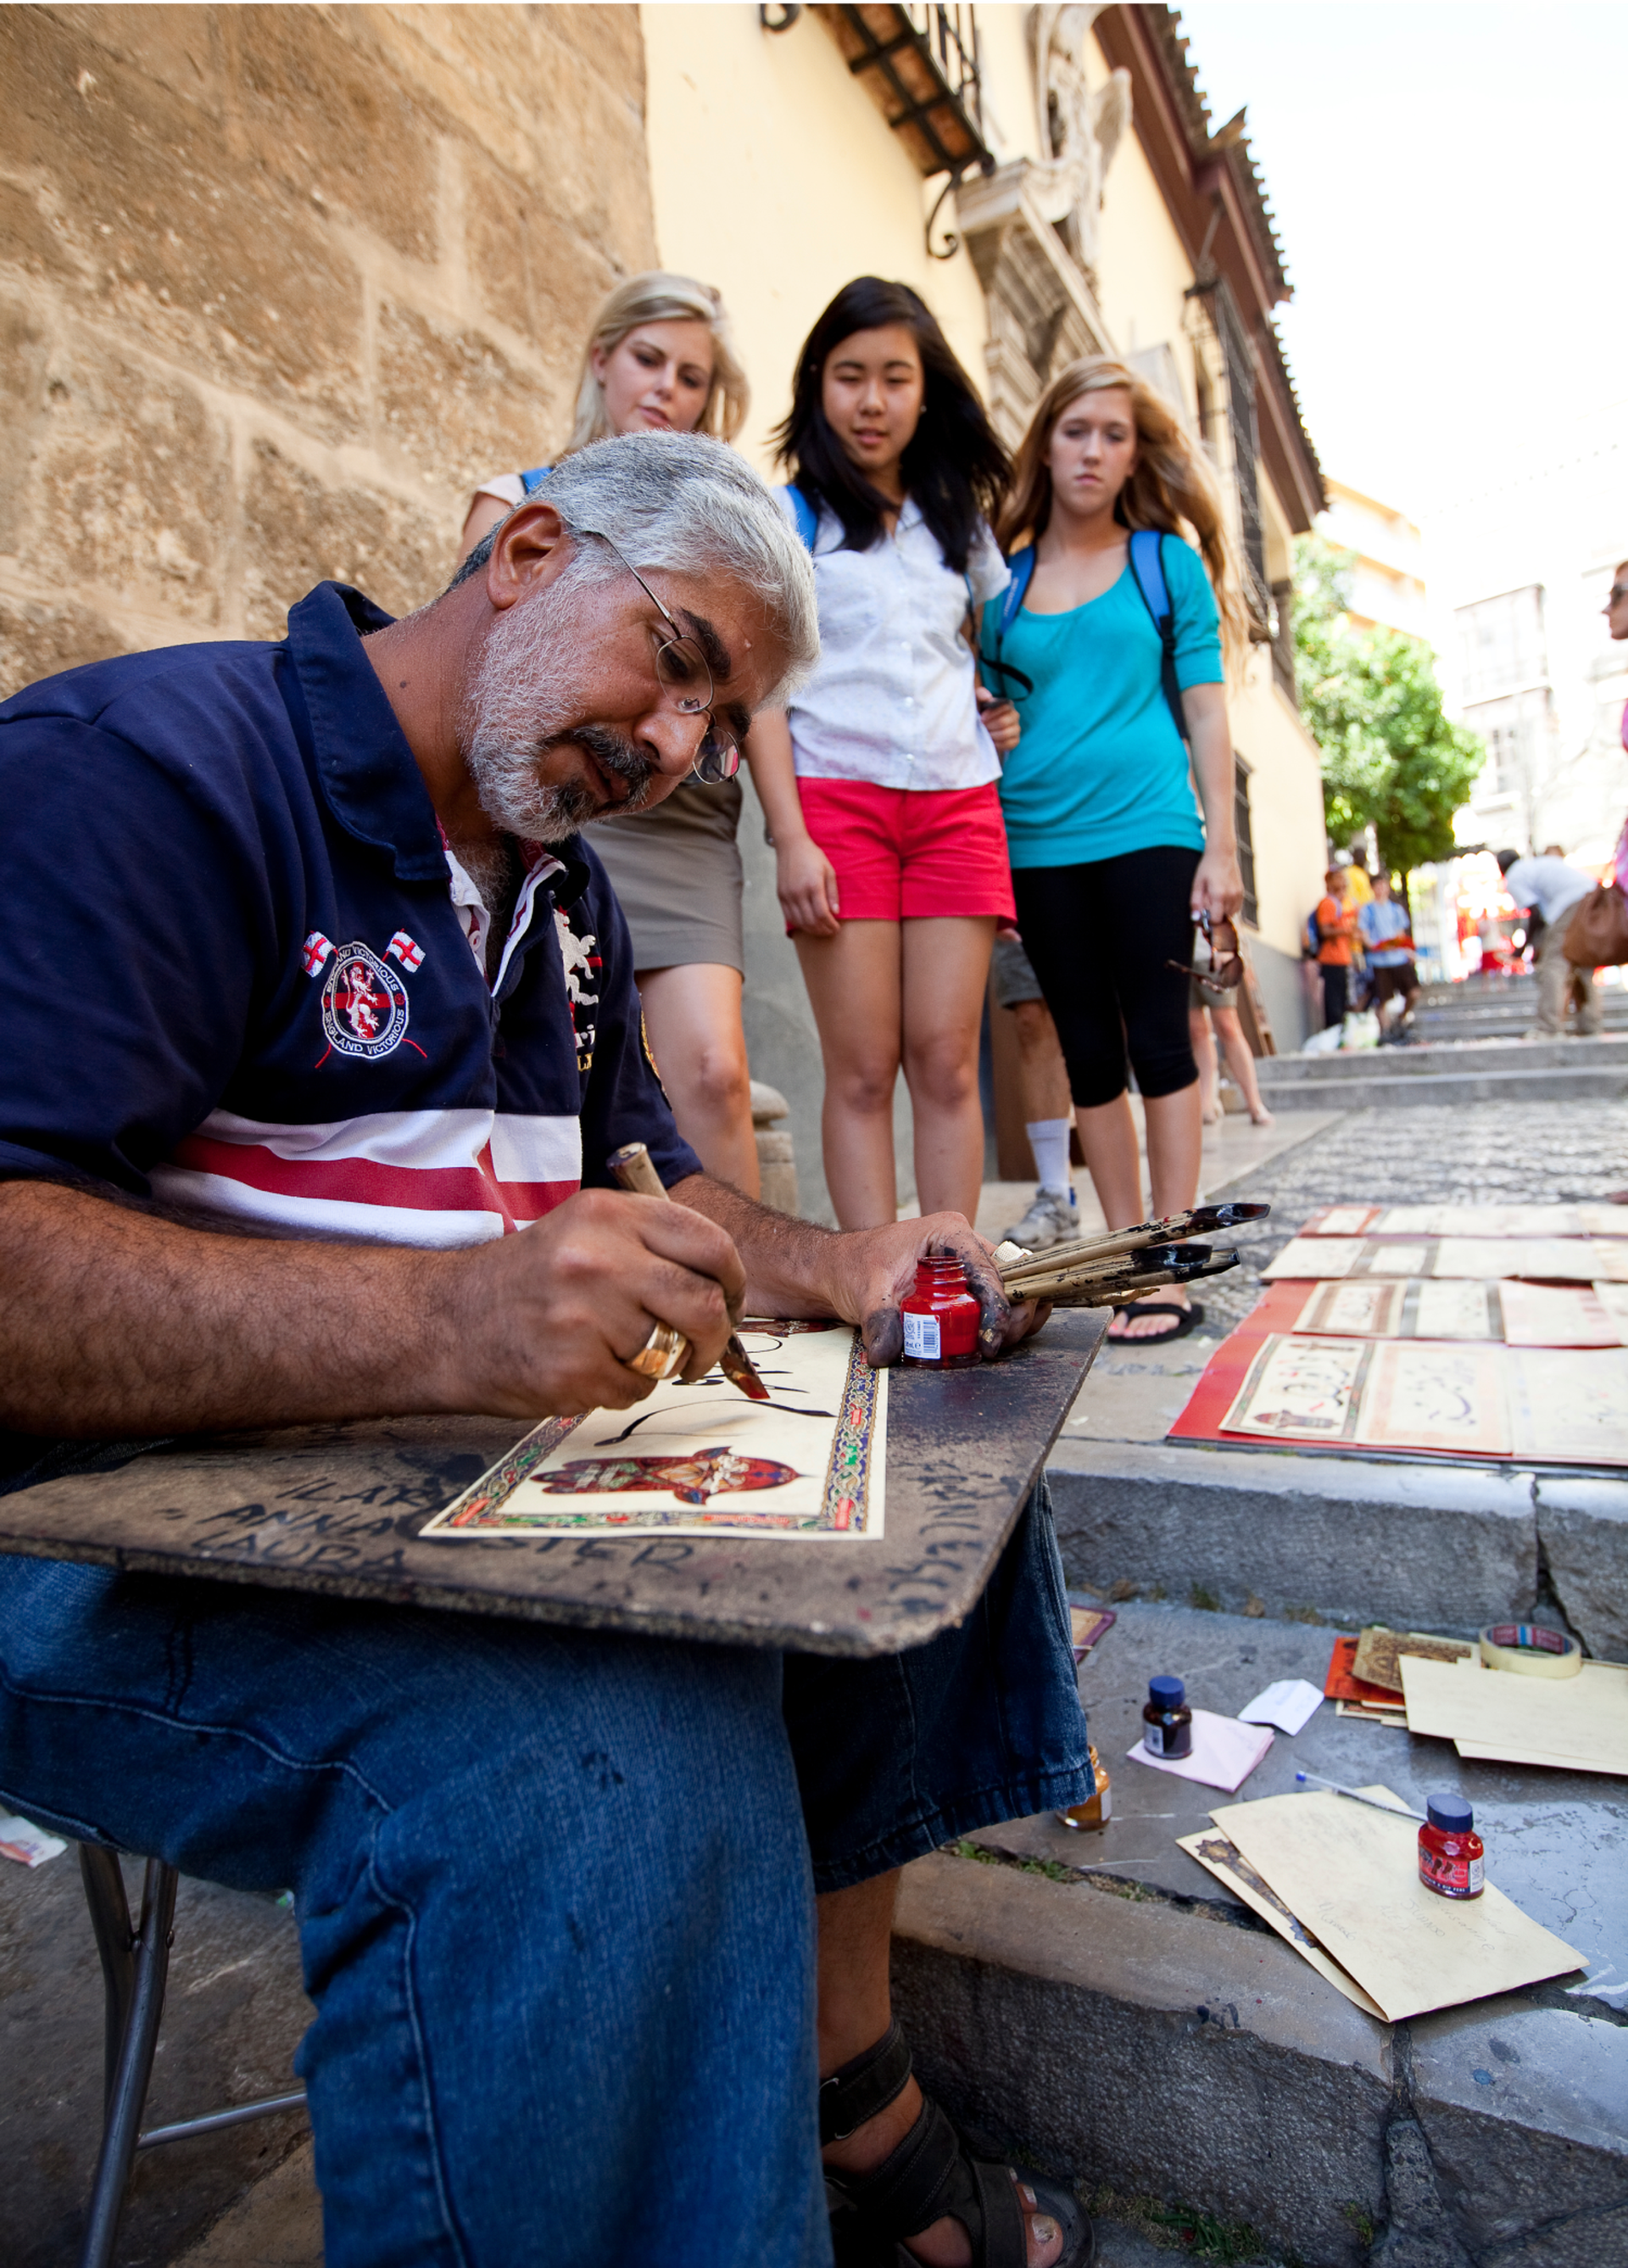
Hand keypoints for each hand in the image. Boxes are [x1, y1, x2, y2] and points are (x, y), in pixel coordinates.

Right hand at [442, 1187, 745, 1416]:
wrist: (447, 1321)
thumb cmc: (530, 1280)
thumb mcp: (584, 1230)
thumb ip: (650, 1244)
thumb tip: (726, 1287)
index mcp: (610, 1215)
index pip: (712, 1245)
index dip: (734, 1282)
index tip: (730, 1301)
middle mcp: (599, 1259)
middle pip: (705, 1305)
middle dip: (716, 1338)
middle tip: (703, 1350)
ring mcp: (584, 1317)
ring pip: (672, 1353)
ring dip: (661, 1365)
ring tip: (624, 1354)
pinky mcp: (572, 1370)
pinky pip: (634, 1389)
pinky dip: (621, 1388)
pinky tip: (586, 1369)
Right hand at [776, 831, 840, 936]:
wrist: (791, 846)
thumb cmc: (813, 856)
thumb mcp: (829, 871)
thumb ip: (832, 892)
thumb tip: (835, 912)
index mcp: (813, 885)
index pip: (822, 913)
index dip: (830, 925)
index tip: (836, 928)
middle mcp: (798, 892)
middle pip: (811, 921)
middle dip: (822, 930)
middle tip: (830, 932)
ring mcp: (788, 895)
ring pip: (799, 921)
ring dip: (811, 930)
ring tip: (820, 930)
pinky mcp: (780, 896)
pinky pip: (789, 916)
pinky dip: (799, 924)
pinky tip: (807, 924)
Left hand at [822, 1212, 1050, 1365]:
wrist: (840, 1269)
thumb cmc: (853, 1268)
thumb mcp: (866, 1293)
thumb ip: (879, 1319)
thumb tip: (886, 1352)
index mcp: (948, 1233)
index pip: (987, 1271)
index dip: (996, 1309)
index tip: (990, 1342)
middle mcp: (965, 1244)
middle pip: (1008, 1279)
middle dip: (1012, 1315)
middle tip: (998, 1346)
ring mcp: (967, 1263)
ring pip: (1008, 1290)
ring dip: (1011, 1320)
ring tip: (998, 1345)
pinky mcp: (964, 1283)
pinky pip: (994, 1301)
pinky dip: (999, 1321)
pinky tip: (994, 1340)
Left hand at [976, 685, 1020, 756]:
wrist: (981, 730)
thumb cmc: (980, 714)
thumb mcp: (977, 702)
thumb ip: (980, 694)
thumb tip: (987, 697)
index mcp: (1007, 704)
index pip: (1004, 707)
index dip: (991, 714)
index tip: (981, 719)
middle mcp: (1015, 715)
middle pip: (1003, 722)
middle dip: (989, 726)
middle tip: (982, 727)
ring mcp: (1016, 728)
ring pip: (1005, 733)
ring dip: (992, 735)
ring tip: (985, 734)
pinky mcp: (1015, 740)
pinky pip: (1008, 744)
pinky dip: (997, 744)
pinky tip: (991, 741)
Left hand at [1191, 844, 1243, 922]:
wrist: (1223, 853)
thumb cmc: (1207, 867)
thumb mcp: (1197, 884)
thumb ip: (1196, 903)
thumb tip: (1195, 919)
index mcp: (1219, 895)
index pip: (1216, 920)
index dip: (1208, 922)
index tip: (1202, 918)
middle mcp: (1231, 896)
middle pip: (1223, 918)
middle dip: (1214, 916)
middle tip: (1207, 906)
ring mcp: (1238, 894)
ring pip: (1230, 914)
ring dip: (1222, 912)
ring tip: (1214, 900)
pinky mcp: (1241, 892)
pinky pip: (1236, 908)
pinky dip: (1228, 907)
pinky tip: (1221, 898)